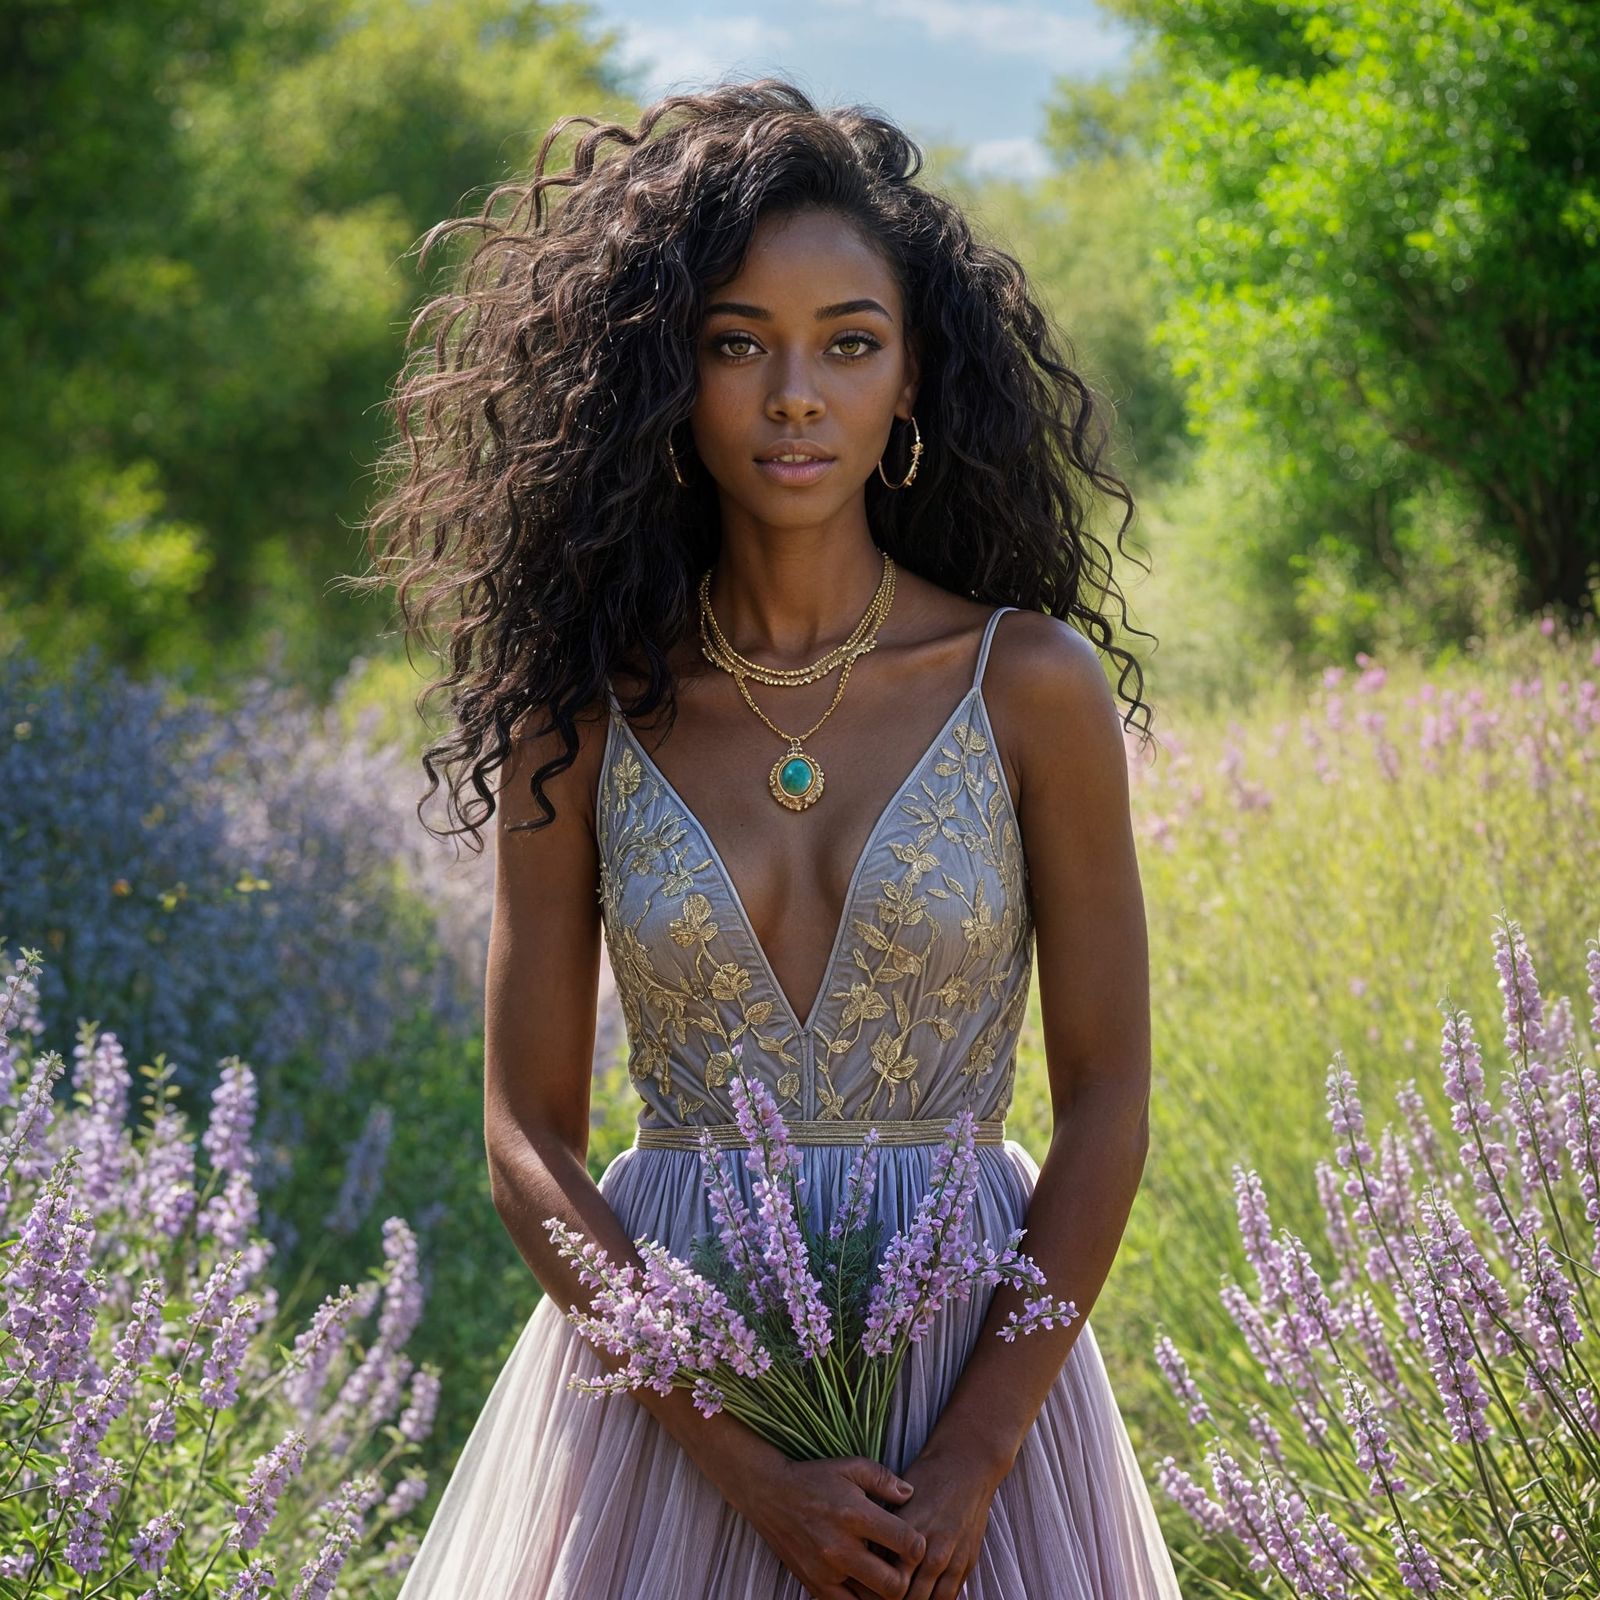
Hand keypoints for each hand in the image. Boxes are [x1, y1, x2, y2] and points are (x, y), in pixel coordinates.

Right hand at [728, 1453, 928, 1599]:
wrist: (770, 1494)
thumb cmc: (815, 1478)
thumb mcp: (851, 1466)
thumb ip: (884, 1479)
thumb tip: (911, 1494)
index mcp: (855, 1515)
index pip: (905, 1543)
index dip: (918, 1546)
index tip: (914, 1542)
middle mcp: (841, 1548)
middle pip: (893, 1586)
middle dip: (906, 1578)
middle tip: (901, 1566)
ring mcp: (826, 1572)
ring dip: (883, 1592)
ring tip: (883, 1575)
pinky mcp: (814, 1586)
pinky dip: (860, 1599)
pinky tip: (863, 1585)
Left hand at [844, 1437, 1008, 1599]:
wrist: (966, 1465)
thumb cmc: (927, 1478)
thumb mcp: (899, 1500)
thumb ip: (884, 1532)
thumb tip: (866, 1561)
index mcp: (910, 1531)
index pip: (891, 1578)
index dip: (878, 1589)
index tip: (869, 1588)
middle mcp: (933, 1548)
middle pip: (911, 1596)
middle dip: (895, 1599)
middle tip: (885, 1597)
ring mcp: (953, 1557)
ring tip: (903, 1599)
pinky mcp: (968, 1561)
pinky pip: (951, 1595)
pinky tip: (926, 1599)